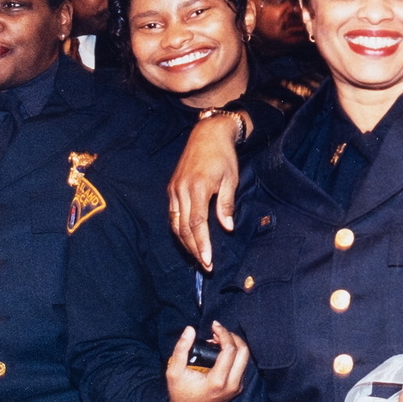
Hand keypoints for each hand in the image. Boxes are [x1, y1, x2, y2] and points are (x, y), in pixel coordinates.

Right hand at [166, 322, 249, 401]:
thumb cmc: (180, 393)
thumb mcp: (174, 372)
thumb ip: (181, 349)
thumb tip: (190, 329)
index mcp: (218, 381)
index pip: (230, 350)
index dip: (224, 333)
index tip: (214, 326)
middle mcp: (232, 385)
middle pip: (243, 351)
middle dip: (232, 336)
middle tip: (218, 332)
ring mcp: (237, 387)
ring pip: (245, 357)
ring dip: (234, 344)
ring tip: (218, 340)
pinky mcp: (238, 388)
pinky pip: (242, 365)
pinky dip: (234, 354)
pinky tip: (221, 350)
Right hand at [167, 114, 247, 269]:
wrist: (207, 134)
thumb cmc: (223, 156)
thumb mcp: (231, 179)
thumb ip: (226, 204)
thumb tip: (227, 228)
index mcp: (198, 188)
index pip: (197, 224)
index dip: (202, 245)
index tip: (208, 261)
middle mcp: (181, 190)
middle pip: (183, 228)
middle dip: (194, 249)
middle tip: (205, 266)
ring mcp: (174, 189)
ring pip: (175, 224)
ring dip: (185, 243)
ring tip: (197, 257)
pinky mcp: (172, 188)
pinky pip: (173, 214)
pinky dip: (179, 230)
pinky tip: (188, 239)